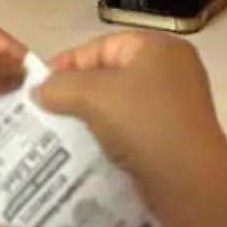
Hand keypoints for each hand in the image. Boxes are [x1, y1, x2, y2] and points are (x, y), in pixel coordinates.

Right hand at [33, 32, 226, 207]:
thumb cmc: (143, 122)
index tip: (38, 86)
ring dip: (92, 116)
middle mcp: (173, 69)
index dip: (67, 63)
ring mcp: (178, 104)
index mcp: (158, 47)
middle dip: (77, 92)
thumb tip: (38, 90)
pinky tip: (89, 149)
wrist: (188, 181)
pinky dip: (111, 135)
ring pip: (121, 103)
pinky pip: (134, 127)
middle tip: (48, 110)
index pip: (101, 46)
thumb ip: (60, 86)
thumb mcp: (93, 96)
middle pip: (111, 73)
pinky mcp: (177, 135)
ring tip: (62, 132)